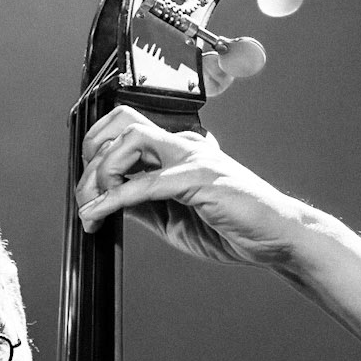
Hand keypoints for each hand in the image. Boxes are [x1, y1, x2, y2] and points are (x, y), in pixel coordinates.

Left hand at [77, 104, 305, 266]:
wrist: (277, 238)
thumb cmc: (233, 227)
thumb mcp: (172, 219)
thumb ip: (141, 205)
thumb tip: (106, 201)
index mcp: (179, 150)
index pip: (127, 132)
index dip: (97, 153)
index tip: (86, 192)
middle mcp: (184, 145)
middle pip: (123, 122)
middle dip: (91, 151)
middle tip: (83, 191)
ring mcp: (192, 158)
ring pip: (130, 140)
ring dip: (101, 172)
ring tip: (92, 204)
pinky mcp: (199, 178)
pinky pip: (145, 183)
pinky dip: (113, 198)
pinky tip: (98, 214)